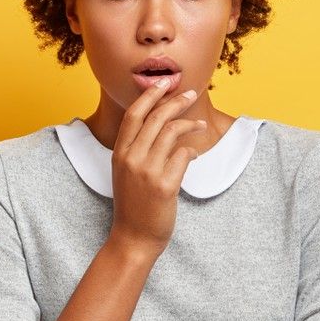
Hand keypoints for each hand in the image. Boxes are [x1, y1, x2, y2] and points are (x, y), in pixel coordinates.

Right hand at [109, 81, 203, 256]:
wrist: (133, 238)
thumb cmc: (133, 205)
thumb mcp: (125, 172)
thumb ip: (136, 149)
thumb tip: (161, 123)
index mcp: (119, 153)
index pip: (134, 114)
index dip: (150, 95)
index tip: (165, 82)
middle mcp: (131, 159)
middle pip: (156, 118)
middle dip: (176, 101)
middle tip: (191, 94)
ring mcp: (147, 172)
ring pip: (172, 132)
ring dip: (190, 124)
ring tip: (200, 124)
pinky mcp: (165, 185)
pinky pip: (184, 155)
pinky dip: (192, 150)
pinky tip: (194, 154)